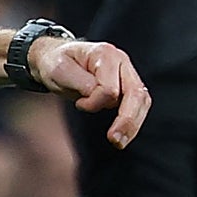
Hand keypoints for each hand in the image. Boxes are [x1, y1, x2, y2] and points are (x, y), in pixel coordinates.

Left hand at [28, 37, 151, 148]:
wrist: (54, 58)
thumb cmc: (56, 63)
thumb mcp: (60, 70)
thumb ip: (82, 83)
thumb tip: (101, 97)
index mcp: (105, 54)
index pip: (110, 88)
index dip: (94, 102)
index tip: (79, 104)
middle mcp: (121, 61)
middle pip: (136, 94)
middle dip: (127, 120)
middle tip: (115, 141)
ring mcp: (126, 72)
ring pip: (141, 100)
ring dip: (133, 123)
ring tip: (119, 142)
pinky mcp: (127, 85)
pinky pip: (138, 104)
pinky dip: (132, 120)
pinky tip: (124, 132)